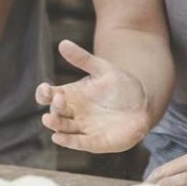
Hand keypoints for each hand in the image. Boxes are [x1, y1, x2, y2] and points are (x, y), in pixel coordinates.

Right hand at [35, 40, 154, 152]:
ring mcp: (82, 128)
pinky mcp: (94, 141)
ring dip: (55, 125)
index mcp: (71, 95)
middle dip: (54, 107)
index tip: (45, 88)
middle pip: (56, 112)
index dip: (43, 93)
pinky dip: (67, 141)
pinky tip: (58, 138)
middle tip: (58, 99)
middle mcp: (73, 113)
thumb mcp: (104, 69)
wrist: (142, 104)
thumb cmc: (120, 86)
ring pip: (63, 128)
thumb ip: (83, 59)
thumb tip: (62, 43)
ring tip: (49, 119)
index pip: (48, 96)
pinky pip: (78, 143)